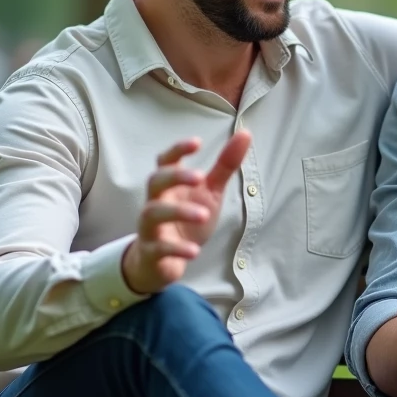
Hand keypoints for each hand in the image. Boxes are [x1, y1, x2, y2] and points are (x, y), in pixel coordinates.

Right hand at [122, 131, 251, 294]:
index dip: (178, 149)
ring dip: (178, 212)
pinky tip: (194, 251)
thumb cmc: (186, 220)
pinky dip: (176, 249)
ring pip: (153, 213)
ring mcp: (150, 226)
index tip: (197, 142)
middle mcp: (156, 201)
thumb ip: (225, 166)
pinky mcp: (151, 252)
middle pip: (155, 181)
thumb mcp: (209, 192)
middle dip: (175, 176)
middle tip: (199, 177)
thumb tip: (246, 134)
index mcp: (170, 185)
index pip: (166, 160)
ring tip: (203, 214)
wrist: (162, 262)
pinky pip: (159, 248)